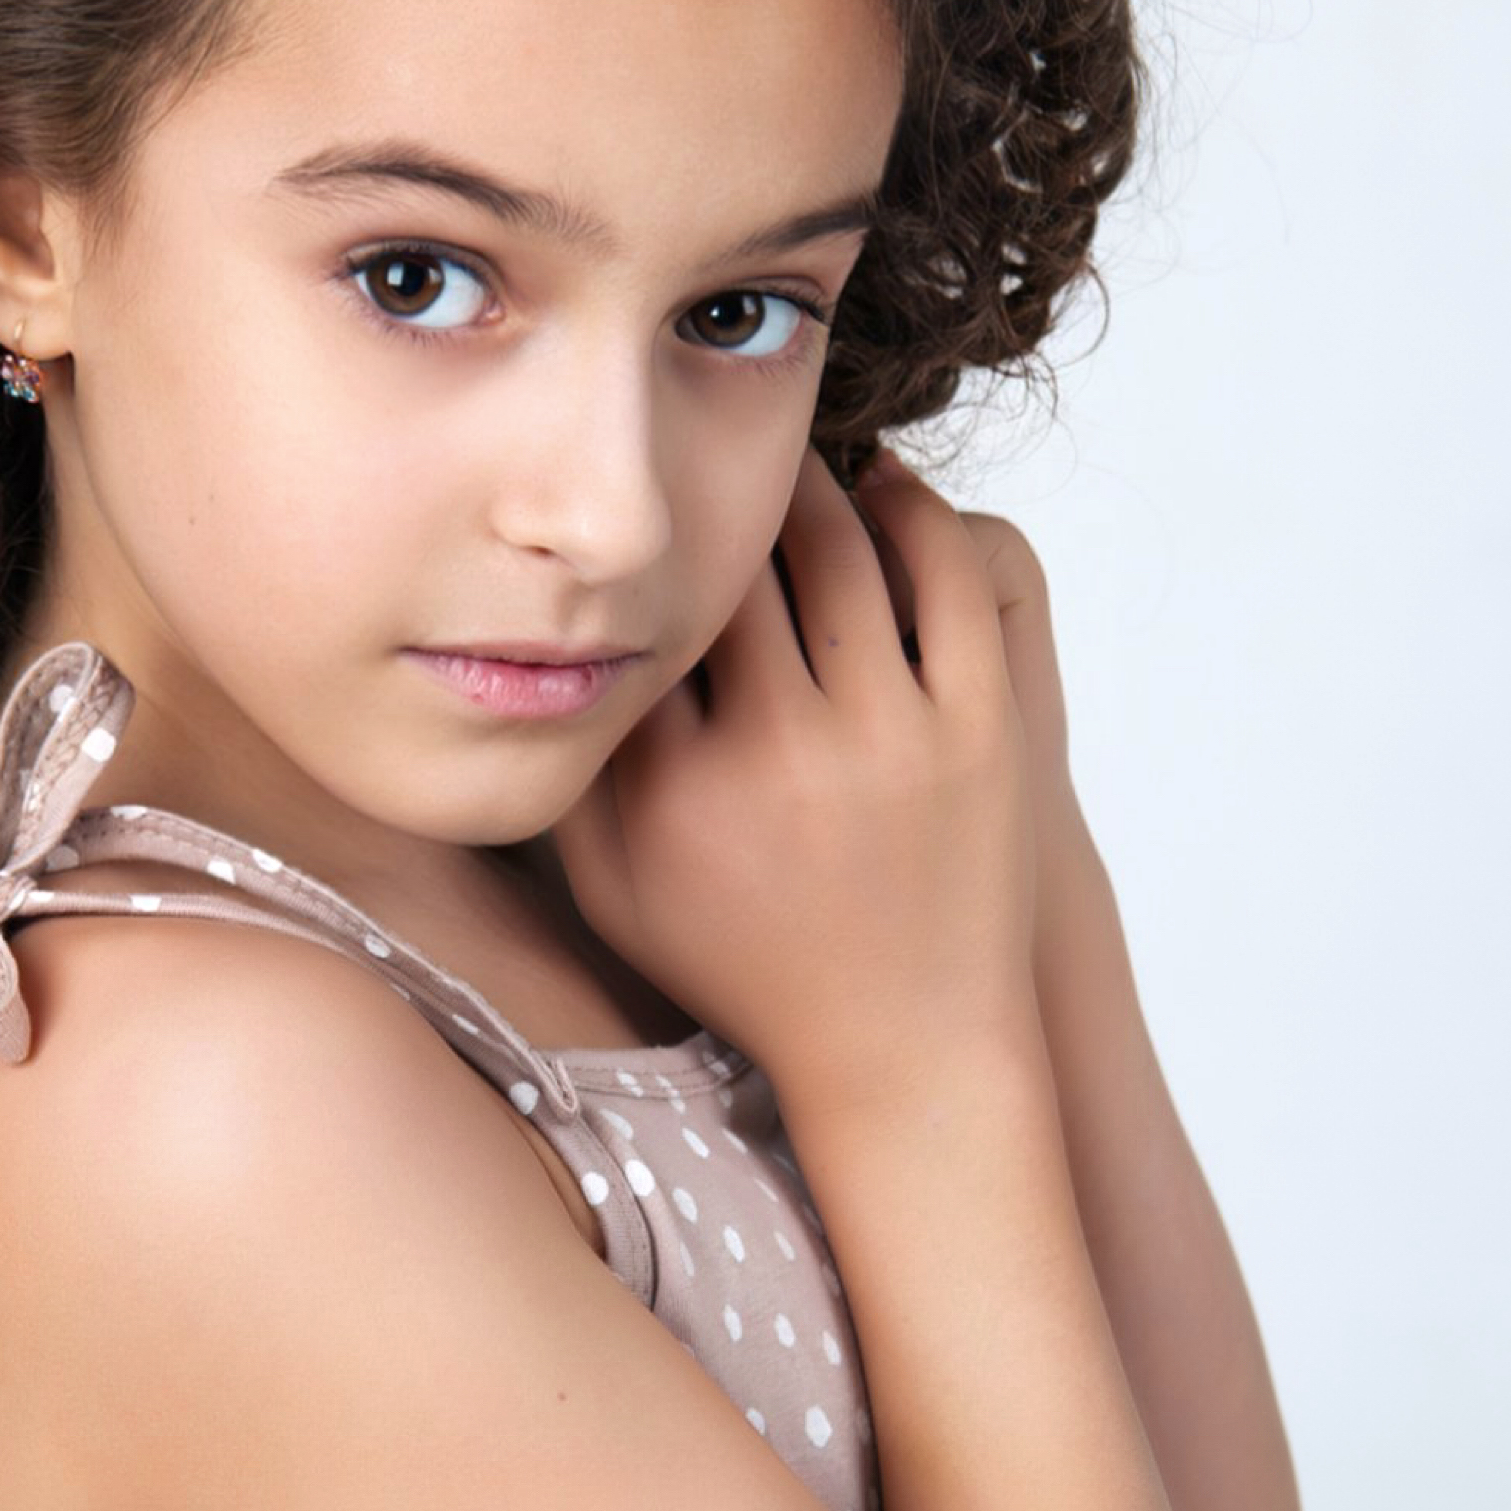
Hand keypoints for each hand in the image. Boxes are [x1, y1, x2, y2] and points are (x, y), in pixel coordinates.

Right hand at [551, 439, 1044, 1117]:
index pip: (637, 616)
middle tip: (707, 461)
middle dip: (716, 503)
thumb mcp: (615, 896)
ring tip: (792, 461)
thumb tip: (528, 655)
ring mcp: (891, 739)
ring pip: (841, 546)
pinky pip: (951, 575)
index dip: (635, 555)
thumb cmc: (748, 966)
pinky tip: (887, 493)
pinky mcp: (983, 732)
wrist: (905, 1048)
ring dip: (813, 483)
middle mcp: (779, 755)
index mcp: (675, 791)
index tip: (636, 523)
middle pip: (734, 563)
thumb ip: (563, 783)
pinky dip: (915, 514)